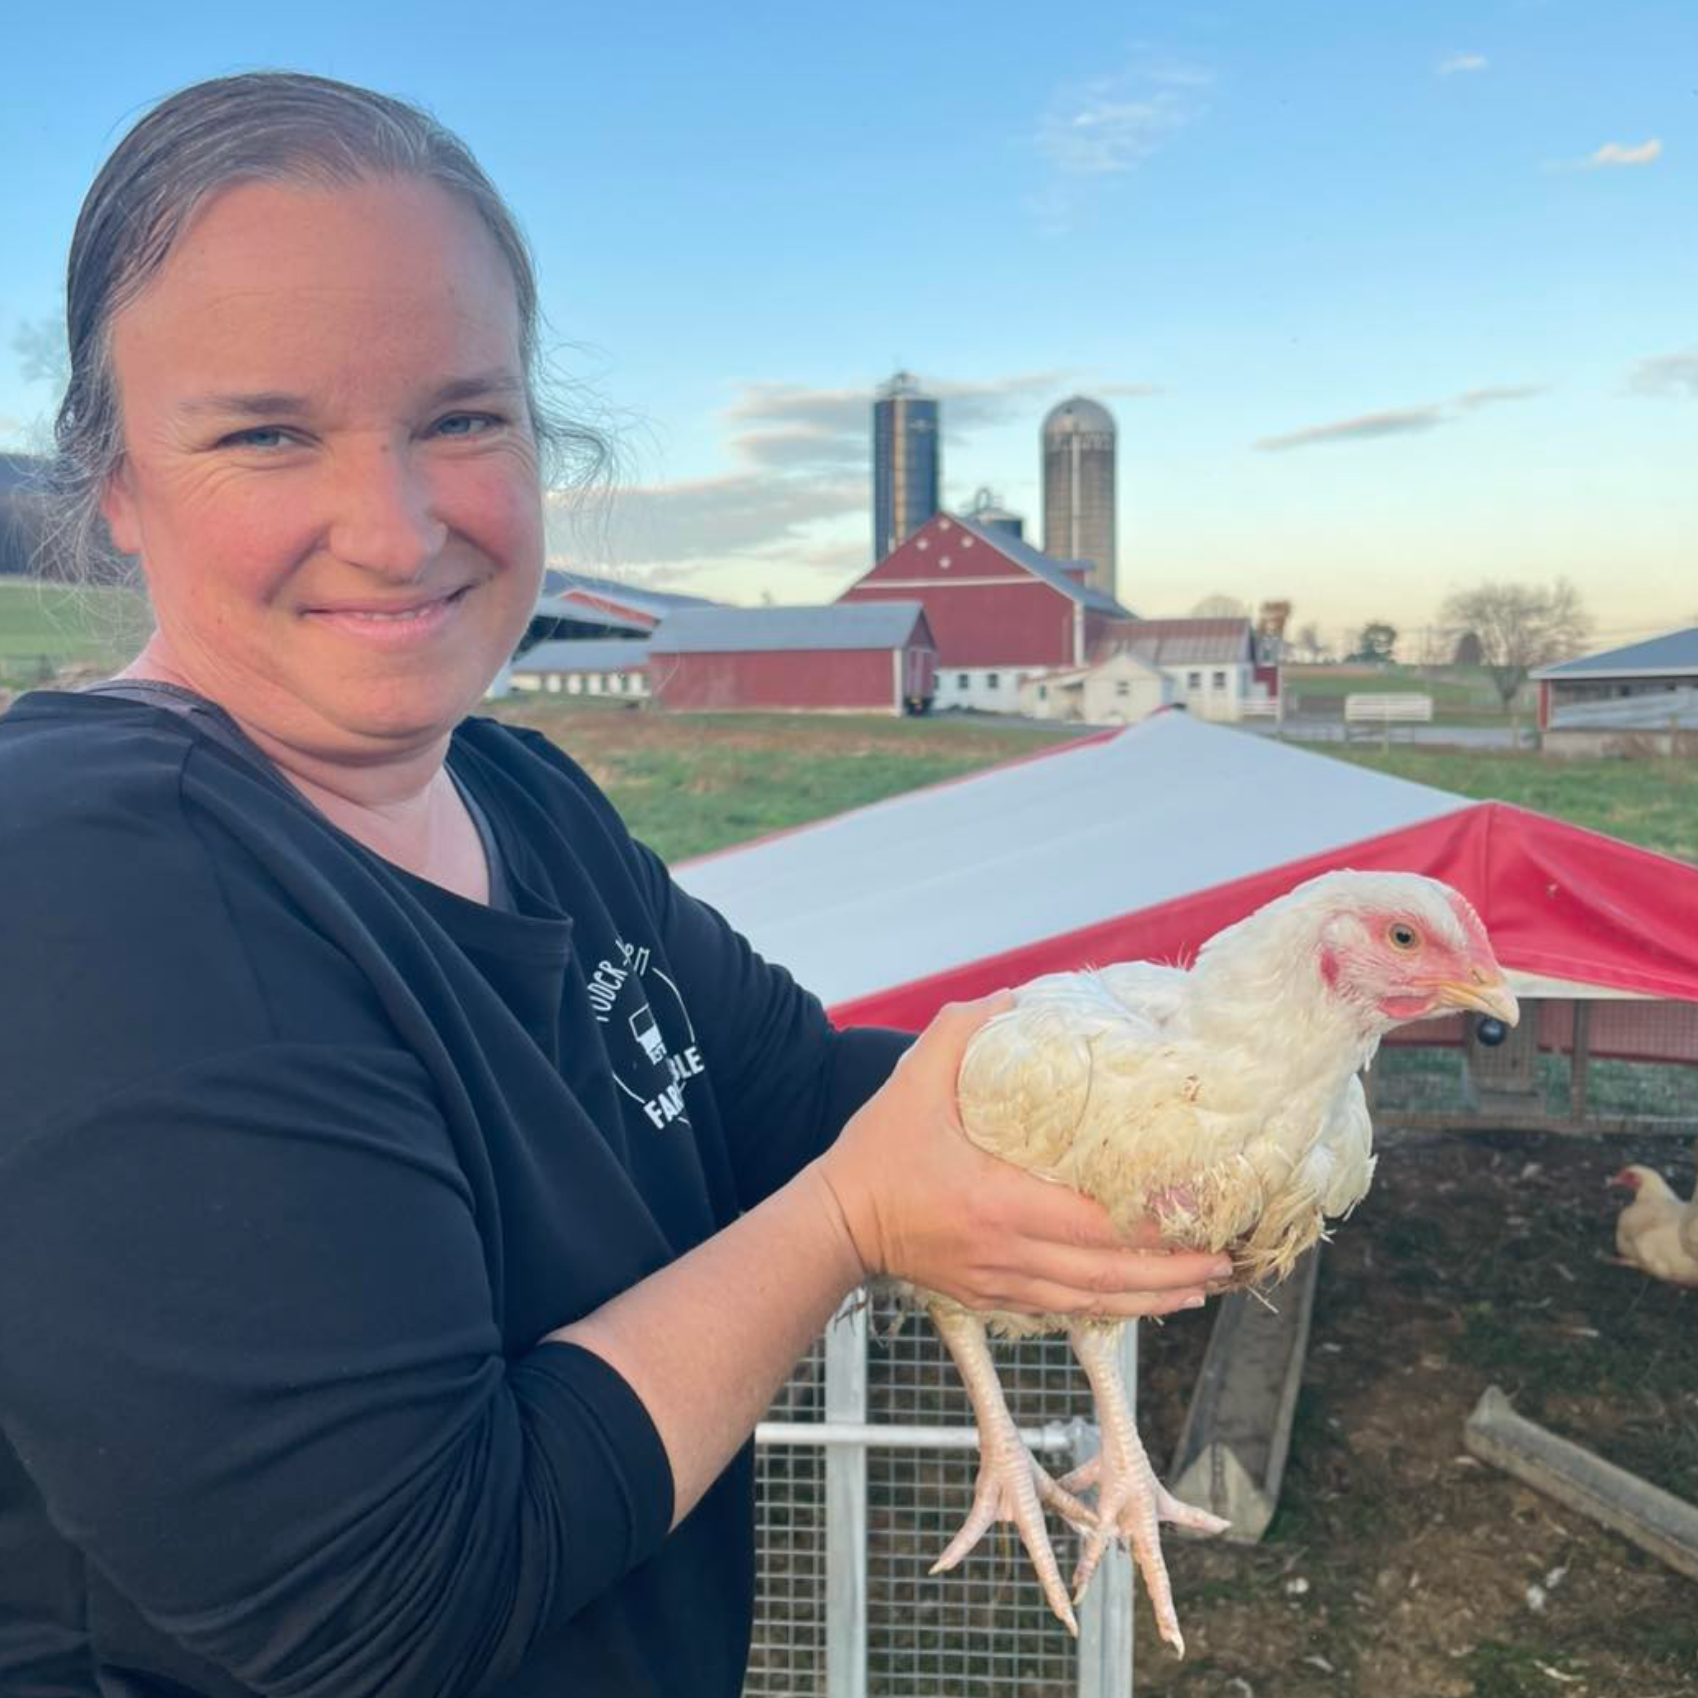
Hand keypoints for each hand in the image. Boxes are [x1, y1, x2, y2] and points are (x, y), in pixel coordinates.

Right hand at [809, 994, 1229, 1317]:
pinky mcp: (993, 1296)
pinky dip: (1114, 1308)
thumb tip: (1016, 993)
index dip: (1154, 1224)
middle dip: (1175, 1270)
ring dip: (1156, 1297)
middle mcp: (1008, 1252)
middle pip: (1109, 1274)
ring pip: (1095, 1301)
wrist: (834, 1224)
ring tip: (1207, 1284)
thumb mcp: (914, 1078)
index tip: (1203, 1210)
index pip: (1094, 1222)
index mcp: (997, 1202)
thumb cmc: (876, 1152)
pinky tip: (1148, 1302)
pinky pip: (1067, 1309)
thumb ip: (965, 1029)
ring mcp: (1002, 1282)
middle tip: (1228, 1258)